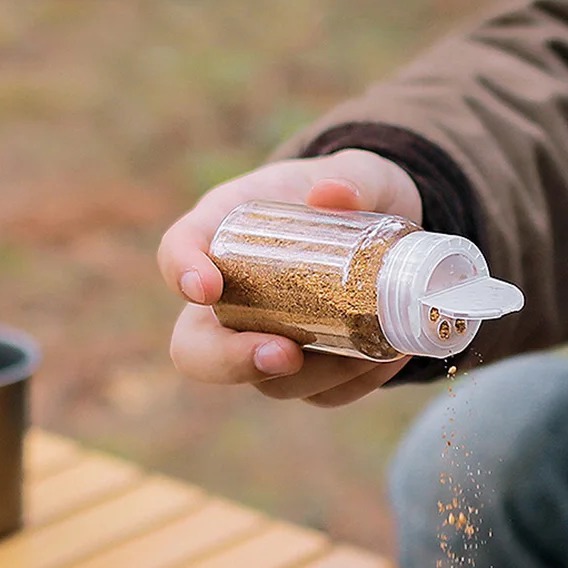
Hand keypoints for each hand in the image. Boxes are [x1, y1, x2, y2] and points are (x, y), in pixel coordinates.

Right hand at [157, 149, 420, 405]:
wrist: (390, 225)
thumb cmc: (355, 191)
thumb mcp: (361, 172)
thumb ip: (355, 177)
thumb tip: (336, 196)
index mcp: (224, 232)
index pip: (177, 252)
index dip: (181, 272)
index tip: (207, 288)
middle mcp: (234, 298)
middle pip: (198, 349)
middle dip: (233, 363)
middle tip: (285, 353)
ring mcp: (269, 340)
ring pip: (270, 384)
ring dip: (319, 376)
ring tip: (370, 349)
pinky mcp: (312, 369)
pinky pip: (324, 394)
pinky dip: (356, 383)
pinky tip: (388, 359)